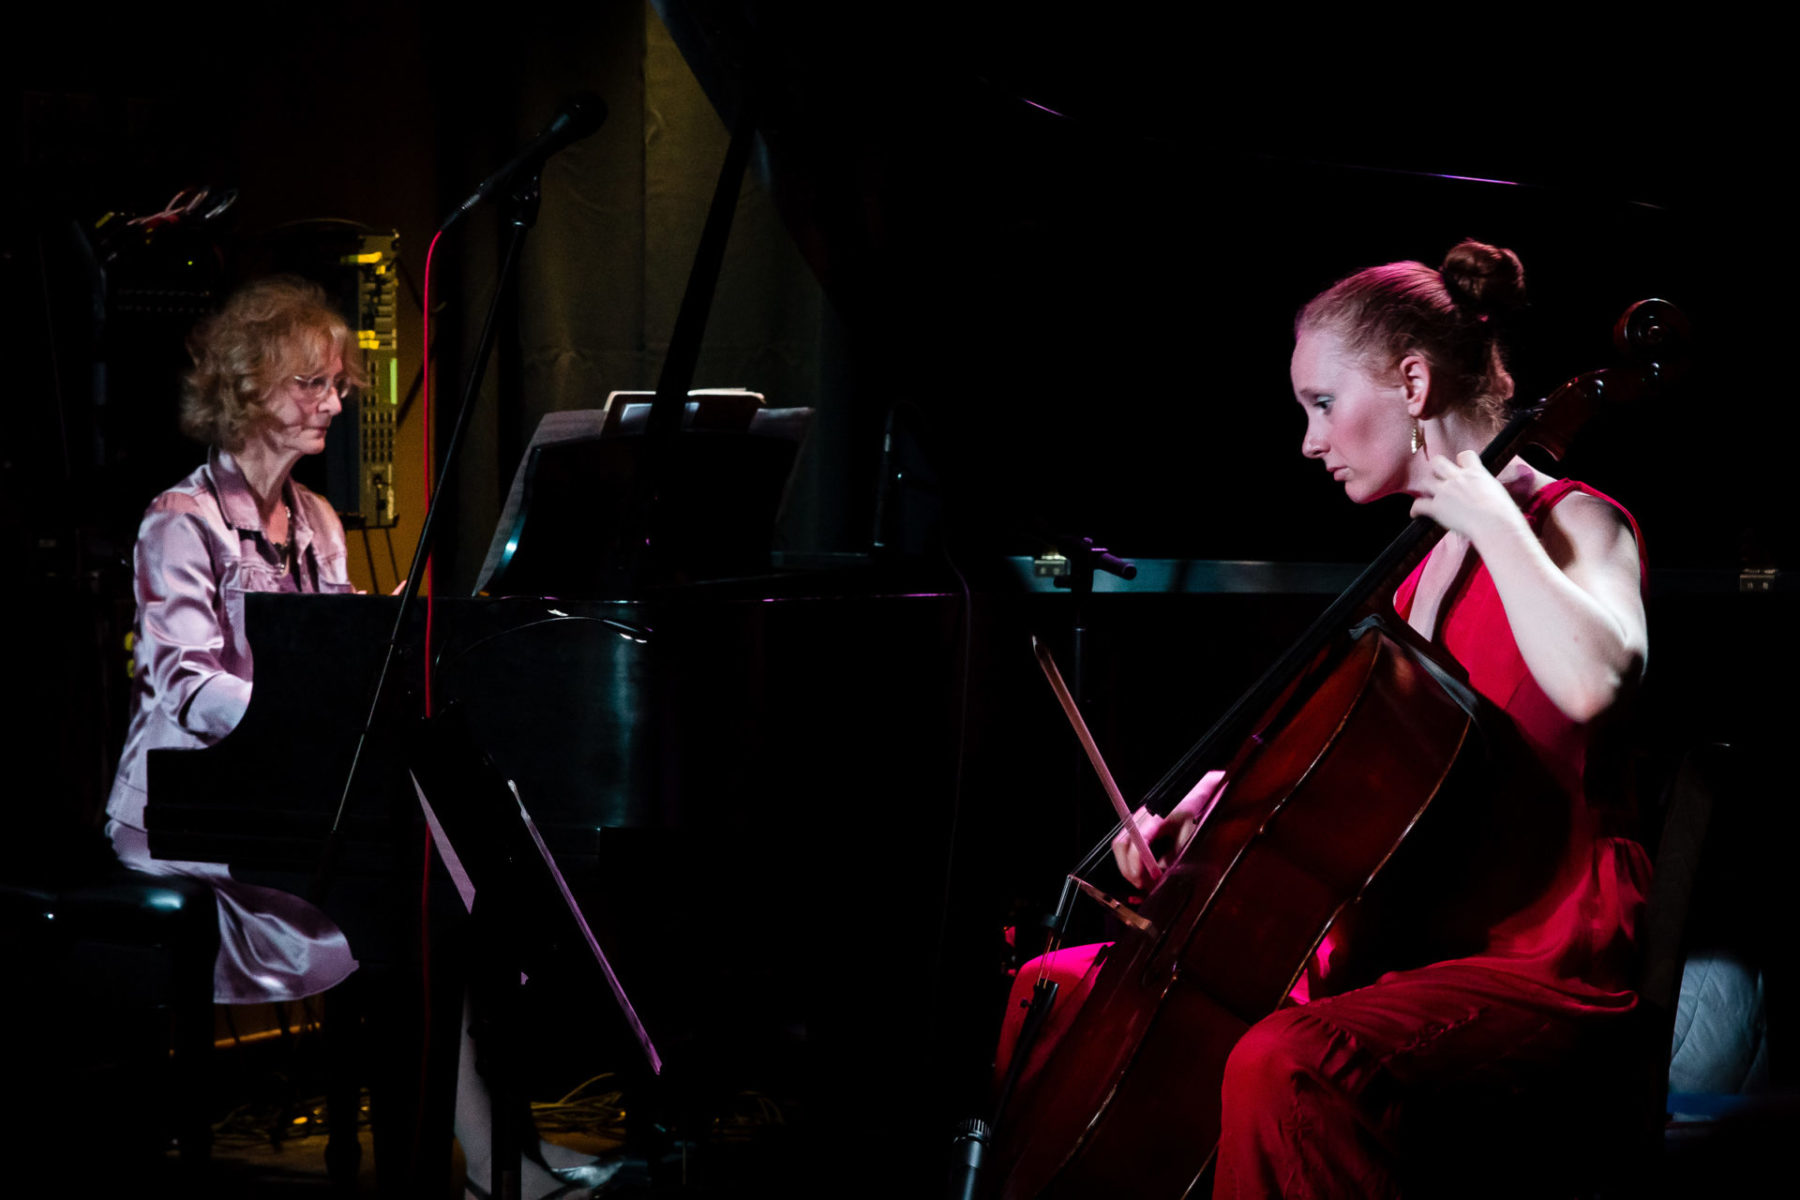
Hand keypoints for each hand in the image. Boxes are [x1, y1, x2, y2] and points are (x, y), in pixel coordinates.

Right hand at [1111, 770, 1225, 889]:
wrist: (1194, 793)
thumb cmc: (1193, 811)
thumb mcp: (1189, 835)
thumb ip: (1175, 854)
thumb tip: (1162, 874)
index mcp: (1155, 818)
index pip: (1137, 842)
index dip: (1135, 863)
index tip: (1140, 880)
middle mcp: (1141, 817)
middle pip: (1120, 844)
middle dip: (1126, 868)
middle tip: (1140, 884)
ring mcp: (1137, 820)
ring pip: (1121, 845)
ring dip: (1128, 865)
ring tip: (1142, 880)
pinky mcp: (1137, 824)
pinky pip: (1127, 843)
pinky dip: (1131, 858)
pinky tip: (1142, 869)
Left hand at [1409, 451, 1522, 544]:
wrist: (1495, 524)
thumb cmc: (1504, 513)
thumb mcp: (1498, 492)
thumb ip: (1487, 489)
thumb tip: (1489, 496)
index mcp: (1476, 473)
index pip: (1465, 455)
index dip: (1460, 460)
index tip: (1460, 467)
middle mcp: (1458, 478)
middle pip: (1438, 462)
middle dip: (1436, 469)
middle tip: (1438, 478)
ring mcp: (1446, 491)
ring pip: (1425, 481)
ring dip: (1425, 488)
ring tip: (1427, 495)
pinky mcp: (1437, 507)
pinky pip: (1419, 504)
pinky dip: (1415, 509)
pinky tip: (1416, 514)